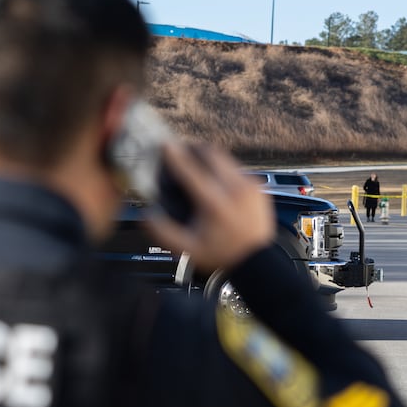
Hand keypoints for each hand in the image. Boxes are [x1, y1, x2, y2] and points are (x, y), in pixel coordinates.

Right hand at [145, 142, 273, 273]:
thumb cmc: (220, 255)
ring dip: (208, 157)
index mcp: (215, 203)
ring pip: (225, 158)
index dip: (175, 156)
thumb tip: (147, 214)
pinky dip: (223, 169)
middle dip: (194, 148)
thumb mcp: (186, 249)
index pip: (191, 171)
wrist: (257, 262)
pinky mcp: (259, 186)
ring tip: (196, 162)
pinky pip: (236, 169)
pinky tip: (215, 180)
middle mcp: (235, 189)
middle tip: (181, 149)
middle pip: (211, 154)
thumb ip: (162, 231)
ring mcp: (250, 186)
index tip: (165, 144)